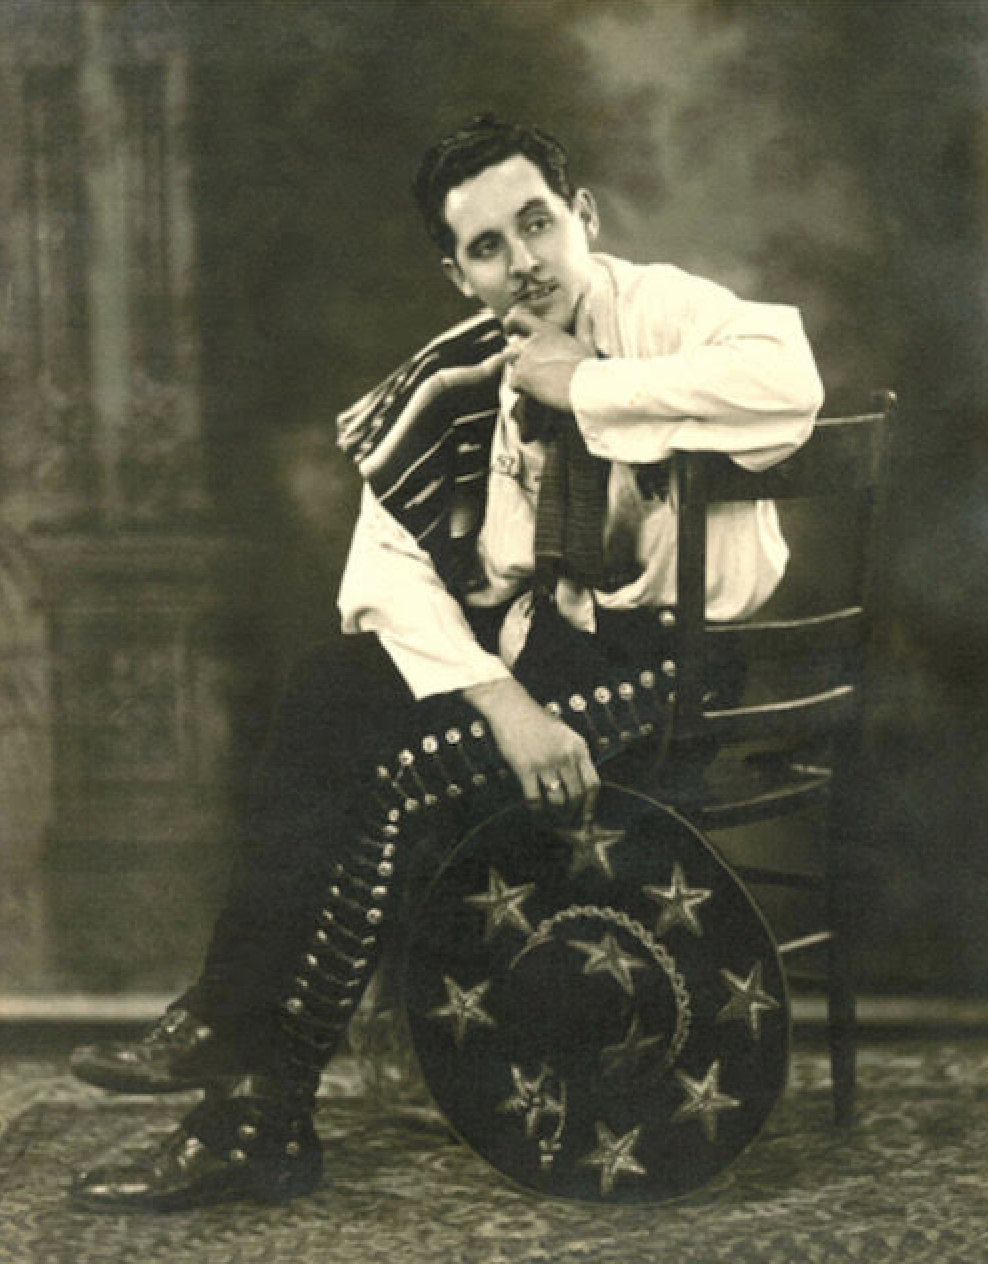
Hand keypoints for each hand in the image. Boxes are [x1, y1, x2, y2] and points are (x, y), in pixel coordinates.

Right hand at [462, 677, 598, 820]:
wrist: (511, 708)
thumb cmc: (537, 721)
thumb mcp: (565, 734)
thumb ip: (575, 756)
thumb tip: (581, 789)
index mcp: (578, 747)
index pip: (593, 784)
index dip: (591, 804)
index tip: (586, 816)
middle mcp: (565, 756)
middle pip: (577, 796)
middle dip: (573, 812)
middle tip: (566, 820)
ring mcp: (545, 762)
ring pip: (557, 801)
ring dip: (555, 813)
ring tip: (552, 816)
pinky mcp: (525, 768)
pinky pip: (535, 798)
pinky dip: (536, 809)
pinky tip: (535, 809)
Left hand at [503, 309, 587, 411]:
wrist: (581, 386)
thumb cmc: (586, 367)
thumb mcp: (586, 342)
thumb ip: (582, 323)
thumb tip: (585, 302)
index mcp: (546, 332)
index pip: (519, 318)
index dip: (511, 323)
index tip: (508, 329)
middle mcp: (530, 343)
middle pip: (512, 348)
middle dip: (518, 358)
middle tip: (535, 370)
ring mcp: (522, 359)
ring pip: (512, 365)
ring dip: (520, 372)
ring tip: (539, 382)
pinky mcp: (518, 377)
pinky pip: (513, 384)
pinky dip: (522, 389)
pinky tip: (538, 392)